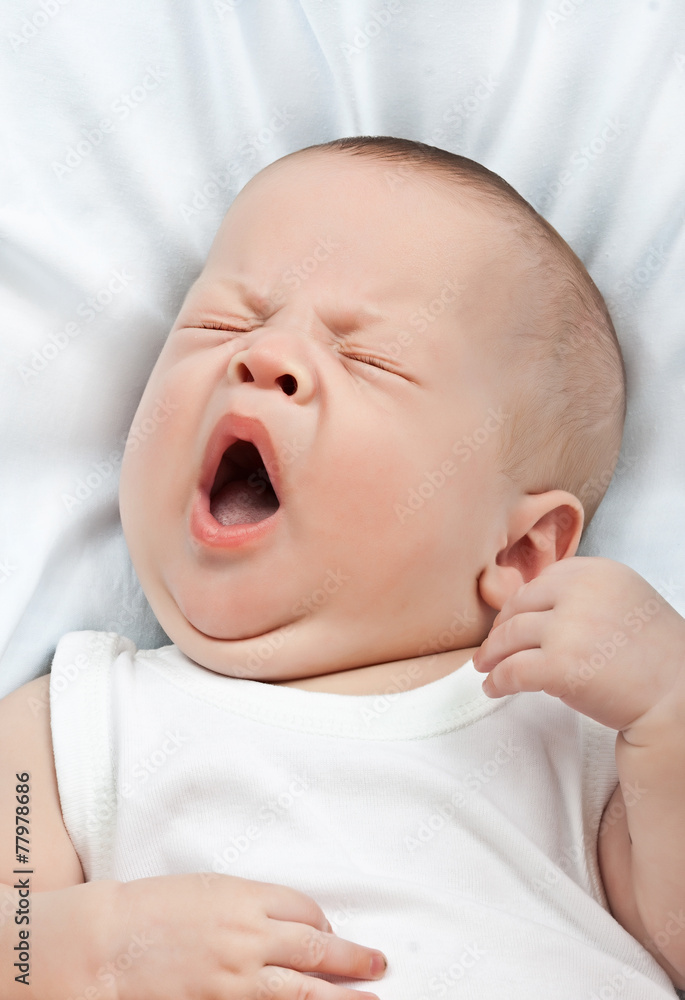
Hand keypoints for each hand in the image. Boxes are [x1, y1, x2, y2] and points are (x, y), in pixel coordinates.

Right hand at [104, 872, 386, 999]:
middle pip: (317, 948)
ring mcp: (236, 980)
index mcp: (245, 897)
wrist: (101, 944)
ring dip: (343, 998)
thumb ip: (247, 907)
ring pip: (305, 991)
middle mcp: (249, 937)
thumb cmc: (147, 910)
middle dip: (353, 959)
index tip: (328, 931)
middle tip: (378, 964)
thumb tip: (280, 925)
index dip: (321, 922)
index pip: (304, 910)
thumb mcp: (205, 891)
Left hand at [472, 556, 684, 743]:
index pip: (543, 582)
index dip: (521, 605)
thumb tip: (533, 608)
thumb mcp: (624, 601)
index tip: (511, 620)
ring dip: (491, 654)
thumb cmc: (655, 657)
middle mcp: (582, 593)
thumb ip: (585, 595)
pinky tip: (494, 688)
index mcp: (598, 572)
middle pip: (520, 607)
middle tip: (490, 647)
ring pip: (509, 638)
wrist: (681, 699)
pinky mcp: (559, 666)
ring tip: (485, 667)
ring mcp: (568, 629)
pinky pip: (512, 671)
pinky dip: (497, 680)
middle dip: (501, 629)